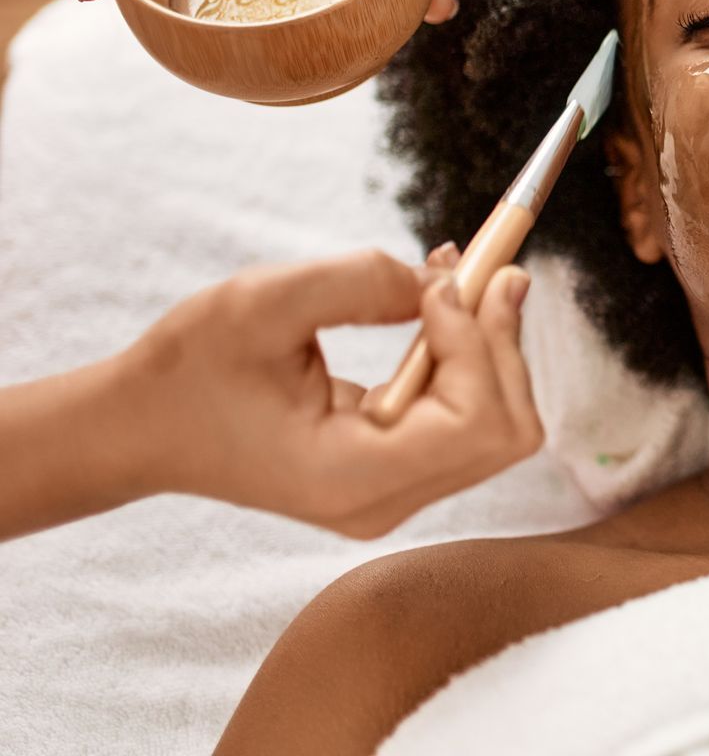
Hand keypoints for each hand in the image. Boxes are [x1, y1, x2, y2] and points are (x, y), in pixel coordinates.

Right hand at [109, 246, 542, 537]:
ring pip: (498, 424)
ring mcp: (391, 495)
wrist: (142, 426)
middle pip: (507, 429)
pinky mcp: (394, 474)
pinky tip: (436, 307)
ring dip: (489, 342)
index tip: (439, 281)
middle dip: (501, 338)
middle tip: (481, 262)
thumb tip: (448, 282)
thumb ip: (361, 283)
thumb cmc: (189, 368)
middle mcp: (382, 503)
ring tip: (453, 276)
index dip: (479, 343)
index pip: (478, 424)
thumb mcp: (262, 302)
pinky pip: (467, 419)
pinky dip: (468, 357)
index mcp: (349, 478)